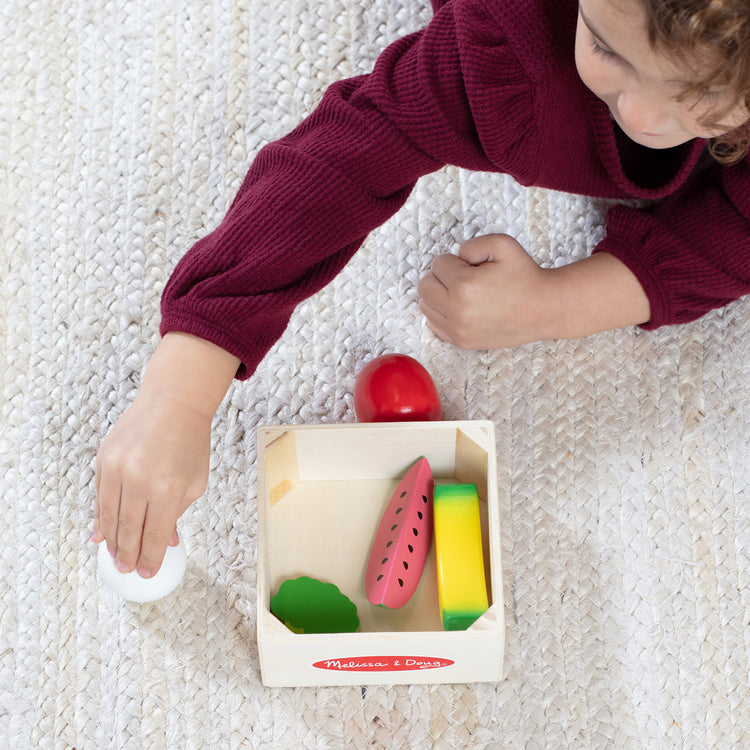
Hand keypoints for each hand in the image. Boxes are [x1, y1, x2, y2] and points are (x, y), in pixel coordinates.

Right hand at [92, 333, 239, 577]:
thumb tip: (165, 541)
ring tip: (116, 558)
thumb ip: (178, 512)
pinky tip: (101, 533)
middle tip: (128, 571)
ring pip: (109, 516)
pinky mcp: (104, 459)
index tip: (147, 573)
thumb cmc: (190, 443)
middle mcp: (139, 481)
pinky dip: (100, 517)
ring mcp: (118, 469)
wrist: (173, 402)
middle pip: (128, 530)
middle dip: (128, 555)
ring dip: (112, 541)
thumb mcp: (195, 482)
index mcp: (167, 489)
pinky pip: (100, 496)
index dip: (150, 557)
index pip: (154, 534)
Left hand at [418, 234, 552, 348]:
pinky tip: (460, 308)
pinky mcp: (461, 341)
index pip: (437, 263)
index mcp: (464, 284)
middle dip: (441, 276)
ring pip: (425, 305)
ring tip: (462, 292)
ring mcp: (458, 329)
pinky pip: (433, 324)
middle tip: (464, 277)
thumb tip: (455, 257)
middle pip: (425, 285)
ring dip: (439, 295)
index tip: (473, 266)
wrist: (543, 309)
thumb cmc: (525, 276)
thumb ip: (472, 244)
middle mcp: (457, 310)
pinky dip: (441, 314)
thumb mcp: (503, 244)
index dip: (455, 260)